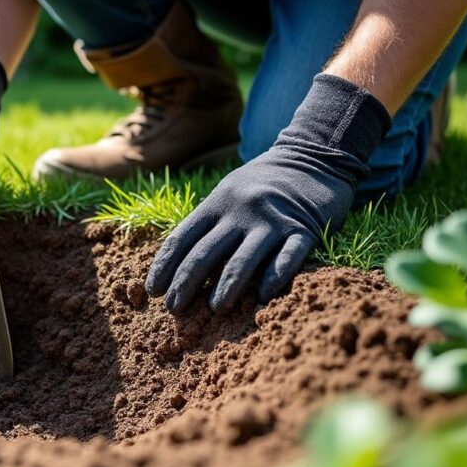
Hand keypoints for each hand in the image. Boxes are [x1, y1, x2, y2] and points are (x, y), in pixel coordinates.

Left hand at [146, 74, 391, 312]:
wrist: (313, 156)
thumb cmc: (261, 185)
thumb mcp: (228, 193)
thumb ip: (207, 223)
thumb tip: (179, 267)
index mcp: (216, 203)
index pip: (182, 238)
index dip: (165, 266)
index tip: (153, 290)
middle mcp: (240, 211)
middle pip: (206, 252)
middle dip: (186, 283)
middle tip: (173, 309)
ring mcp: (272, 220)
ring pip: (243, 259)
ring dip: (226, 287)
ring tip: (215, 310)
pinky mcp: (304, 229)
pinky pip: (288, 257)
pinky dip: (275, 277)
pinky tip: (263, 296)